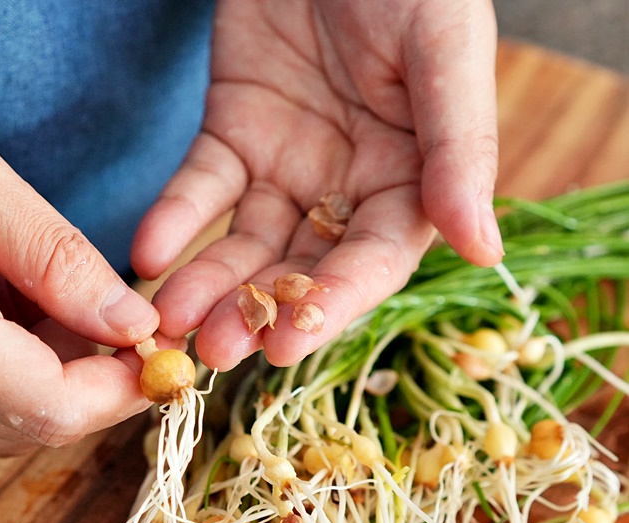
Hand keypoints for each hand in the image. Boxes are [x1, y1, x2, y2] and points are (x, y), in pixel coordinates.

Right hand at [0, 43, 157, 453]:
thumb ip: (57, 259)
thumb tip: (131, 325)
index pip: (47, 408)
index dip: (119, 388)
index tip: (155, 346)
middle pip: (25, 427)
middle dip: (92, 381)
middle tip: (112, 311)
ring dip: (46, 375)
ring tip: (48, 294)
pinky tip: (0, 308)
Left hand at [131, 0, 501, 369]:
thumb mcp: (443, 54)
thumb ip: (461, 150)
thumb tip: (486, 250)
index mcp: (411, 181)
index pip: (374, 260)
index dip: (334, 304)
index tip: (288, 345)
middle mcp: (347, 189)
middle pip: (301, 266)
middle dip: (257, 312)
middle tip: (213, 353)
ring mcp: (286, 167)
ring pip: (244, 241)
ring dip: (208, 282)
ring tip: (171, 319)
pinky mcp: (233, 137)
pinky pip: (200, 186)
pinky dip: (174, 218)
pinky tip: (149, 250)